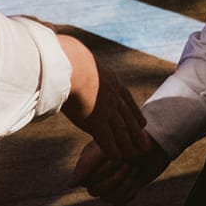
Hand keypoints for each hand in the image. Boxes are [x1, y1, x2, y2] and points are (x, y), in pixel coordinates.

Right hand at [56, 34, 151, 161]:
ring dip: (128, 145)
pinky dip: (112, 150)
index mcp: (111, 80)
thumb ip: (75, 59)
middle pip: (128, 118)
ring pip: (121, 131)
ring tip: (135, 155)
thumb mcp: (79, 57)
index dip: (133, 112)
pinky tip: (117, 159)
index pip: (126, 99)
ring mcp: (106, 109)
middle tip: (144, 143)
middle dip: (136, 132)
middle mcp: (113, 96)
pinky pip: (107, 140)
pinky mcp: (96, 121)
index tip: (142, 122)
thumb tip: (61, 46)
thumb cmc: (68, 57)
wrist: (71, 64)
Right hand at [72, 138, 171, 205]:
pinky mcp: (120, 193)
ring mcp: (107, 185)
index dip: (104, 172)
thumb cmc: (131, 142)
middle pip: (96, 191)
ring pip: (108, 198)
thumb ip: (87, 164)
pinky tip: (137, 179)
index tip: (118, 159)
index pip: (87, 180)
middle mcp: (95, 176)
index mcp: (88, 163)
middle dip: (117, 177)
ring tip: (135, 168)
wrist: (156, 145)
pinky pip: (119, 203)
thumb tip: (71, 185)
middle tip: (130, 163)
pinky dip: (131, 191)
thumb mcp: (109, 148)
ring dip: (127, 182)